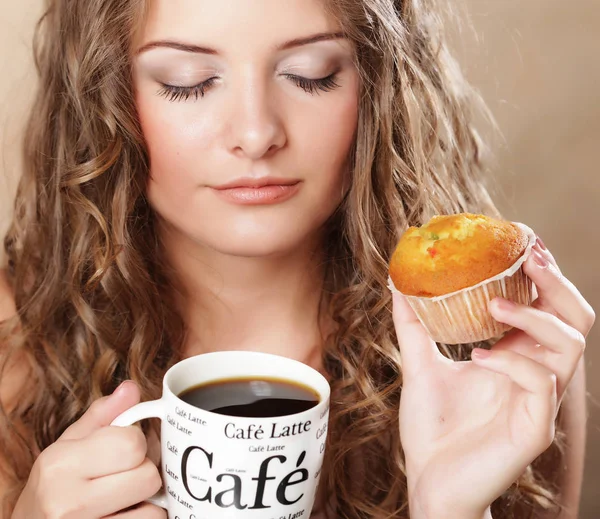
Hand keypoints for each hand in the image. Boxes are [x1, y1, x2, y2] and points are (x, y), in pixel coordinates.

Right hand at [12, 381, 165, 518]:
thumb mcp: (69, 445)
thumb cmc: (55, 485)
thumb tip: (131, 388)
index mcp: (61, 464)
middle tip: (124, 476)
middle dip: (142, 472)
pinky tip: (122, 514)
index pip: (132, 444)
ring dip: (145, 502)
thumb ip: (103, 415)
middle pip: (147, 476)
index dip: (136, 444)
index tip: (122, 450)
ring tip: (122, 499)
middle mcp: (67, 502)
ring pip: (153, 510)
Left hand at [394, 239, 594, 518]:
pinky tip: (479, 357)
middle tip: (529, 258)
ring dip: (533, 318)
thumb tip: (397, 282)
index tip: (525, 240)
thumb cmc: (432, 427)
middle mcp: (535, 375)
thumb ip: (413, 325)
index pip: (546, 308)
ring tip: (493, 305)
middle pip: (575, 320)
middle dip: (556, 284)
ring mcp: (539, 402)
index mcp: (516, 358)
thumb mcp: (420, 365)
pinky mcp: (534, 428)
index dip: (543, 274)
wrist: (428, 481)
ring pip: (570, 347)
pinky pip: (541, 384)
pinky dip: (512, 362)